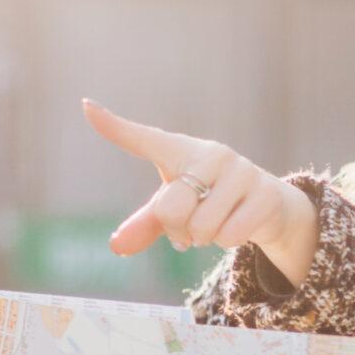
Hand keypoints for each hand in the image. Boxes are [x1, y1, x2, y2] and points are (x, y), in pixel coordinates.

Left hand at [83, 100, 319, 287]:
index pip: (144, 139)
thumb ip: (147, 225)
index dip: (114, 127)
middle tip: (188, 229)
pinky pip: (230, 235)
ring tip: (215, 225)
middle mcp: (212, 154)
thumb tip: (117, 247)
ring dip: (204, 239)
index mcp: (182, 151)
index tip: (87, 107)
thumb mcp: (177, 209)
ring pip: (202, 227)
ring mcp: (242, 171)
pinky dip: (227, 242)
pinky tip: (236, 227)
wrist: (268, 206)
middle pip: (171, 208)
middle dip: (176, 230)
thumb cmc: (210, 200)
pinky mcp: (266, 194)